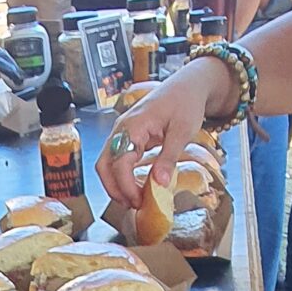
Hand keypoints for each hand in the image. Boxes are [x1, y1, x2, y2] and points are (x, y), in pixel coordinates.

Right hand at [98, 58, 237, 205]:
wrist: (187, 85)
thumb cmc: (185, 103)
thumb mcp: (182, 131)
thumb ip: (169, 157)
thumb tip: (160, 183)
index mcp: (132, 126)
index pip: (119, 163)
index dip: (126, 186)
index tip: (140, 201)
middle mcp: (121, 130)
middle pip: (104, 165)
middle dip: (115, 189)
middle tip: (135, 205)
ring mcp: (122, 133)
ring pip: (107, 164)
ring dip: (117, 184)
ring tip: (136, 199)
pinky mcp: (128, 137)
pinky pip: (117, 160)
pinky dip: (122, 176)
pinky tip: (137, 186)